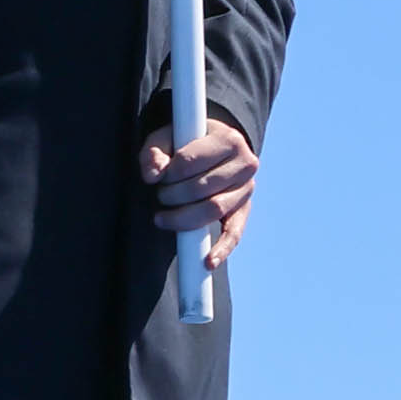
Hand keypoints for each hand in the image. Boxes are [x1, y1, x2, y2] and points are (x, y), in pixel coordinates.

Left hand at [142, 119, 259, 265]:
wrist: (217, 149)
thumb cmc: (187, 144)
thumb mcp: (167, 138)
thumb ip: (154, 152)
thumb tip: (152, 175)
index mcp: (228, 139)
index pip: (190, 161)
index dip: (168, 173)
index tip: (158, 176)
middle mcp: (246, 162)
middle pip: (202, 187)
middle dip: (172, 196)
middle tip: (160, 195)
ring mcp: (247, 189)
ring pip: (214, 209)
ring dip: (183, 218)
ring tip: (164, 217)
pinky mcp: (244, 210)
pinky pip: (235, 233)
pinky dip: (222, 249)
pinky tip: (208, 261)